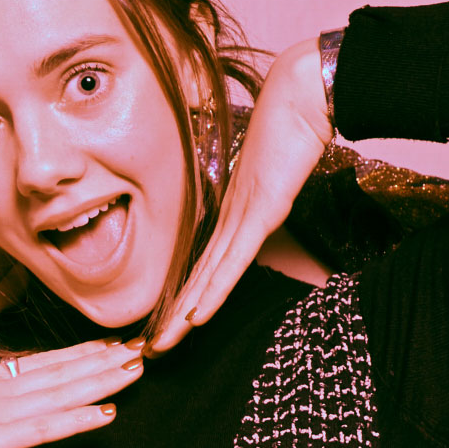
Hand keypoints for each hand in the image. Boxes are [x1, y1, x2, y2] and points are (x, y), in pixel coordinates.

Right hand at [0, 338, 145, 447]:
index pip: (38, 364)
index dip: (77, 354)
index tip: (109, 345)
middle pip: (59, 372)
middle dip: (103, 361)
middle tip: (143, 347)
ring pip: (61, 394)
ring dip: (101, 382)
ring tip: (136, 369)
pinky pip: (44, 431)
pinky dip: (78, 420)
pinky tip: (107, 415)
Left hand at [151, 37, 332, 350]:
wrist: (300, 97)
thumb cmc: (289, 129)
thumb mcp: (272, 174)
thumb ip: (260, 197)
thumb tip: (257, 208)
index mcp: (231, 213)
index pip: (203, 265)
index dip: (184, 297)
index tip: (166, 325)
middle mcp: (229, 219)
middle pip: (196, 278)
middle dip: (173, 318)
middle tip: (148, 350)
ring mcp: (242, 217)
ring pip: (206, 278)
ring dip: (183, 315)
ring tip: (162, 344)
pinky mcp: (259, 213)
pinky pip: (232, 262)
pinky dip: (213, 292)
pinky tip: (196, 316)